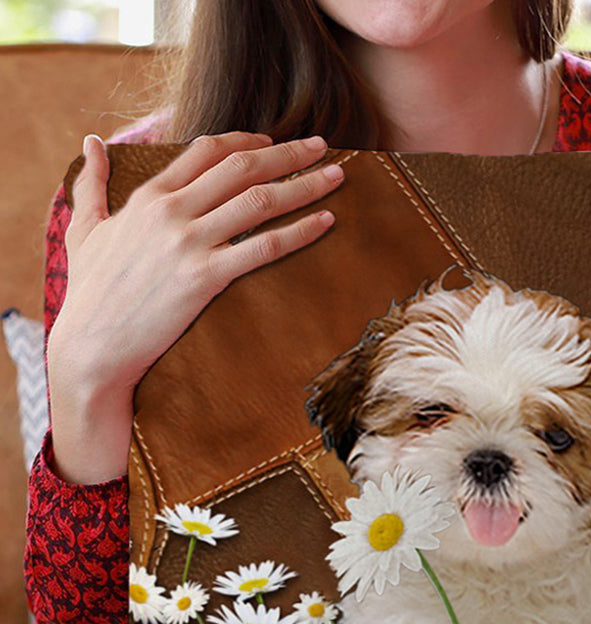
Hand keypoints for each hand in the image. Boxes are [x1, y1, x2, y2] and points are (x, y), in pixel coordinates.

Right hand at [47, 130, 344, 482]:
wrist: (92, 345)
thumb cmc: (90, 292)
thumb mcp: (84, 230)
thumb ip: (90, 184)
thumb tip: (91, 142)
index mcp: (149, 196)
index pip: (207, 150)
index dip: (247, 141)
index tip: (274, 141)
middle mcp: (172, 212)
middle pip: (242, 167)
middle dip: (288, 152)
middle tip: (322, 145)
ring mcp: (190, 243)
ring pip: (260, 200)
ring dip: (304, 184)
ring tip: (337, 176)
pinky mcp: (206, 277)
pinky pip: (264, 246)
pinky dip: (300, 231)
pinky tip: (326, 221)